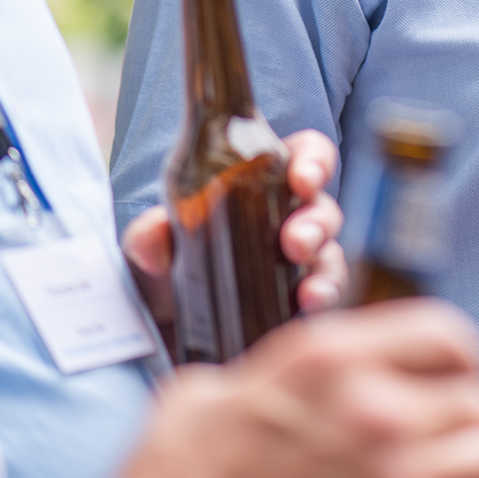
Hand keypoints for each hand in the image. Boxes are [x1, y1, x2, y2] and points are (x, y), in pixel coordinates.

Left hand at [123, 130, 349, 341]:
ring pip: (329, 253)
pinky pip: (324, 293)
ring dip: (324, 266)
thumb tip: (155, 234)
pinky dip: (323, 297)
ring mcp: (300, 261)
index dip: (314, 162)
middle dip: (316, 223)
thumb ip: (149, 234)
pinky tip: (311, 305)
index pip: (305, 157)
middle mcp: (289, 217)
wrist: (163, 320)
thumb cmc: (169, 262)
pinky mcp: (300, 298)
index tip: (304, 179)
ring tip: (309, 288)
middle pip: (322, 208)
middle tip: (295, 242)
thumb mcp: (151, 246)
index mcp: (263, 184)